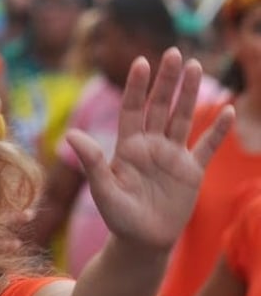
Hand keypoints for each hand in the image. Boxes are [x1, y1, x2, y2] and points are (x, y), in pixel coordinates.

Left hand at [67, 48, 233, 250]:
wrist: (142, 242)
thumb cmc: (118, 218)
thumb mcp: (103, 190)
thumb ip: (92, 162)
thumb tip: (70, 134)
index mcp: (127, 147)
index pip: (133, 110)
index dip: (137, 87)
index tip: (141, 62)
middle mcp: (150, 146)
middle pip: (160, 107)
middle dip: (167, 81)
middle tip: (175, 53)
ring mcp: (172, 156)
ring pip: (182, 118)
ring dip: (189, 94)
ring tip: (195, 66)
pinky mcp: (191, 171)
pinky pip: (207, 146)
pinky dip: (217, 131)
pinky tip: (226, 110)